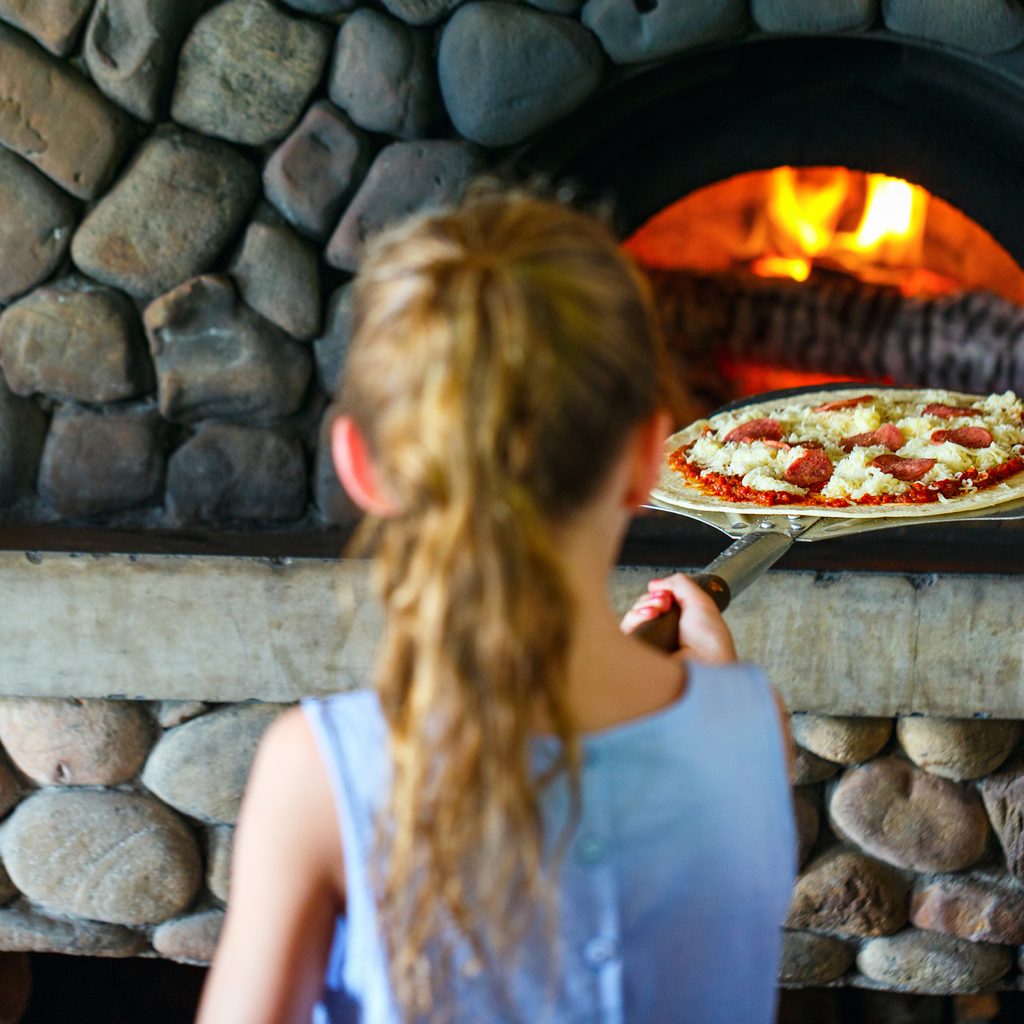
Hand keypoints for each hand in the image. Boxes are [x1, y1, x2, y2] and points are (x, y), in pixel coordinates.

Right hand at [621, 573, 737, 664]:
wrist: (707, 662)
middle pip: (641, 608)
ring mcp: (650, 644)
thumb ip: (678, 583)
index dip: (658, 594)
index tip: (667, 595)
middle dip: (651, 599)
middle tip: (664, 603)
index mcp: (677, 623)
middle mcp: (662, 633)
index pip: (655, 603)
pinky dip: (634, 618)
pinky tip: (649, 616)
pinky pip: (625, 632)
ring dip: (643, 606)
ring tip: (658, 610)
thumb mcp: (699, 600)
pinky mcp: (638, 655)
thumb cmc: (710, 640)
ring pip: (631, 618)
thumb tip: (654, 584)